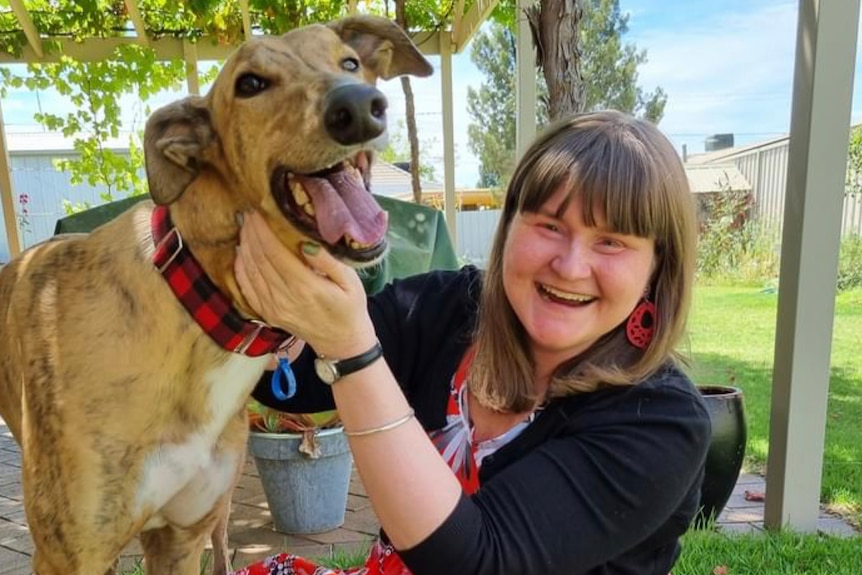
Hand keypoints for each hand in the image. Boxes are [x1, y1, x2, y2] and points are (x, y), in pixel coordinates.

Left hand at [234, 211, 376, 358]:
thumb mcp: (350, 282)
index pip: (275, 253)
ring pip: (251, 271)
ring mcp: (273, 308)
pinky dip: (240, 268)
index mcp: (306, 287)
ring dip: (245, 246)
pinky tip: (240, 252)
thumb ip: (329, 262)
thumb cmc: (350, 308)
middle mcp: (285, 297)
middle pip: (260, 259)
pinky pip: (247, 288)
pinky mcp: (268, 314)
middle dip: (252, 233)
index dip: (263, 230)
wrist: (342, 341)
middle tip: (249, 212)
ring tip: (245, 226)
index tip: (258, 211)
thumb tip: (306, 242)